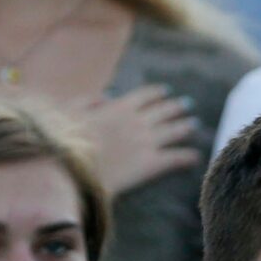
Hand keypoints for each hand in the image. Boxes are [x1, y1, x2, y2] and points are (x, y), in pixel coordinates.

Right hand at [69, 84, 201, 195]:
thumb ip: (88, 101)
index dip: (157, 93)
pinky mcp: (151, 164)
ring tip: (195, 125)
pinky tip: (196, 157)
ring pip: (174, 131)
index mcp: (118, 107)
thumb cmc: (63, 142)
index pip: (144, 96)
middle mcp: (137, 122)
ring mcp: (146, 142)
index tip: (166, 91)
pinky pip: (176, 158)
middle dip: (176, 107)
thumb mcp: (70, 112)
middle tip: (188, 105)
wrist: (71, 169)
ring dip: (186, 126)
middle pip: (164, 111)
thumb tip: (107, 95)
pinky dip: (188, 157)